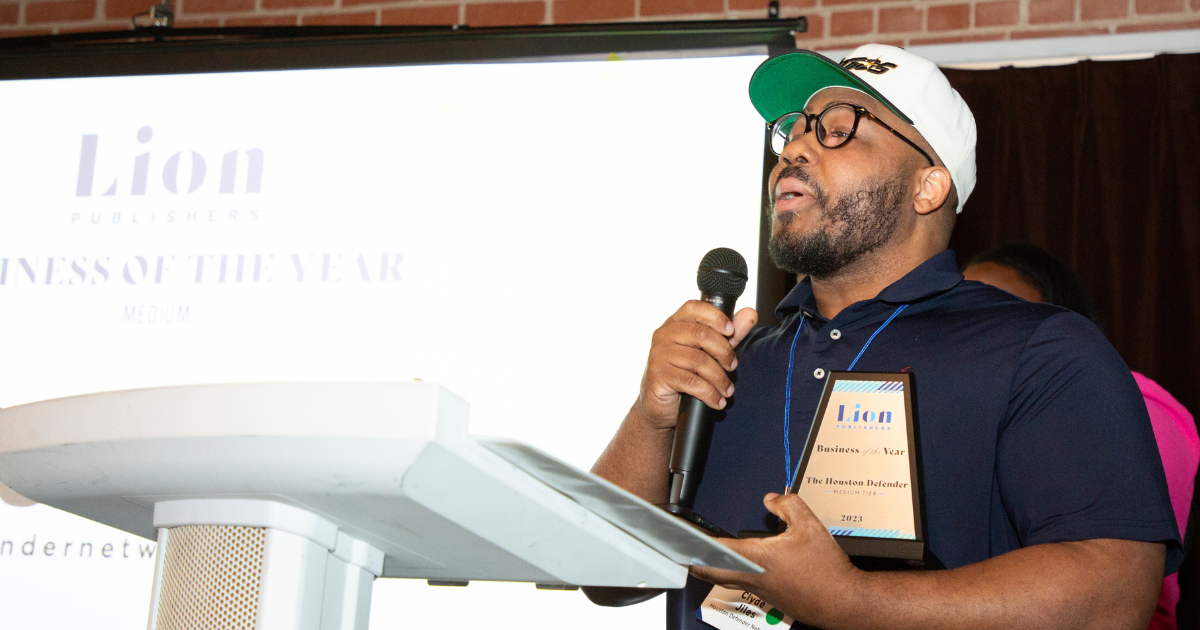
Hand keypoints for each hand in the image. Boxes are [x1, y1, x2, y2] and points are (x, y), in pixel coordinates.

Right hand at [633, 302, 757, 431]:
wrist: (661, 406)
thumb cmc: (685, 374)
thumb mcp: (710, 352)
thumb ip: (730, 334)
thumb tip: (751, 314)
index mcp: (675, 323)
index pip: (694, 308)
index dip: (715, 317)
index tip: (731, 331)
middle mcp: (664, 335)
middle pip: (701, 335)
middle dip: (724, 352)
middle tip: (732, 367)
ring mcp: (659, 355)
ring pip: (698, 361)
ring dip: (719, 378)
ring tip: (727, 390)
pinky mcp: (658, 376)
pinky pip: (691, 382)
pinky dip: (709, 393)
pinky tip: (717, 401)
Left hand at [689, 493, 858, 625]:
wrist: (842, 601)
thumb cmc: (826, 570)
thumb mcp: (809, 526)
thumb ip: (788, 505)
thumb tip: (773, 498)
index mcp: (755, 559)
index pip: (713, 550)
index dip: (692, 543)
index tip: (677, 538)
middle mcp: (752, 578)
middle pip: (710, 572)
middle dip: (693, 561)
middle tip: (681, 551)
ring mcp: (760, 591)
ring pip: (727, 579)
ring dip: (714, 568)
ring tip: (706, 555)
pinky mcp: (771, 598)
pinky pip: (745, 585)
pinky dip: (737, 574)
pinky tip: (746, 565)